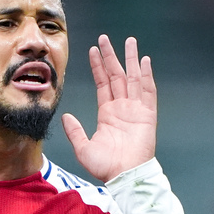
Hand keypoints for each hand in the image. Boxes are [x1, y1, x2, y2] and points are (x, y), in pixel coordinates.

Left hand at [62, 35, 156, 182]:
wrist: (125, 175)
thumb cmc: (106, 167)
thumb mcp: (83, 148)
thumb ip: (75, 131)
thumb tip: (65, 116)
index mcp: (107, 114)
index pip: (102, 83)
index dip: (98, 67)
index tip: (93, 50)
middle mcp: (121, 108)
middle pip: (116, 75)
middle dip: (111, 56)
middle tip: (105, 38)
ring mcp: (135, 109)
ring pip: (133, 78)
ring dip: (130, 59)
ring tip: (129, 40)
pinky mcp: (147, 114)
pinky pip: (148, 91)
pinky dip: (147, 75)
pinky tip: (144, 61)